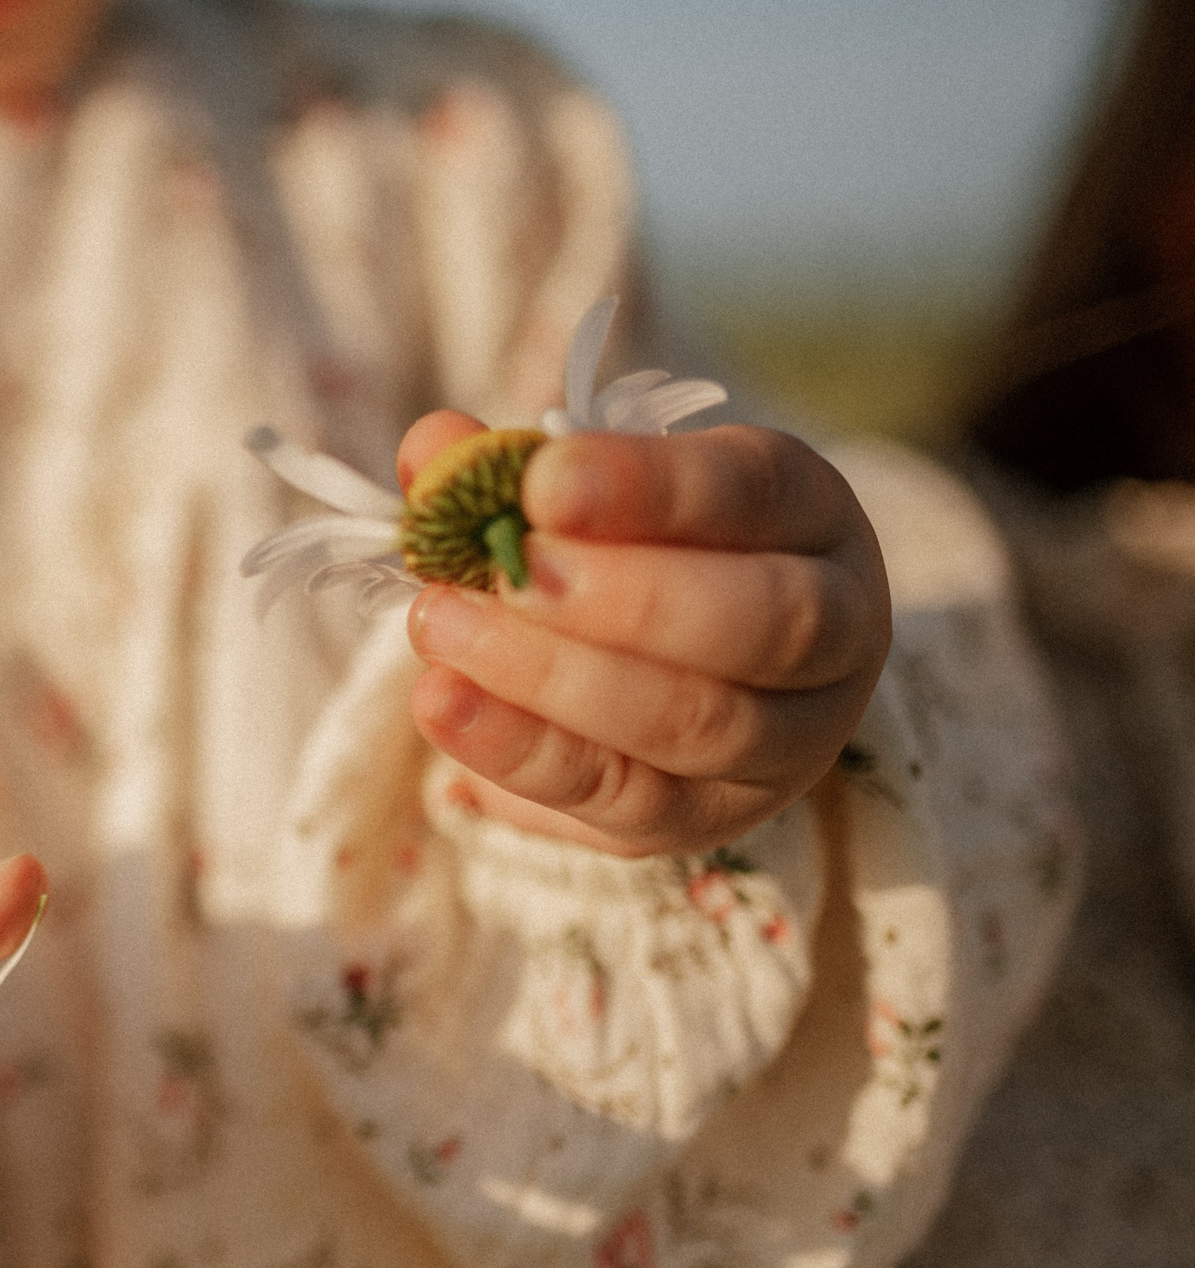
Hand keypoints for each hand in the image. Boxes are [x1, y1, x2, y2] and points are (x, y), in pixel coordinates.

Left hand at [398, 409, 889, 857]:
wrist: (688, 683)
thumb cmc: (638, 555)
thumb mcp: (601, 492)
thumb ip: (516, 469)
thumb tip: (437, 449)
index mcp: (807, 513)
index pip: (752, 491)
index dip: (650, 486)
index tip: (544, 482)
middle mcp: (831, 630)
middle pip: (758, 621)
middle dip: (622, 597)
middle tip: (508, 573)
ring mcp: (784, 740)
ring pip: (694, 721)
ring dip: (554, 679)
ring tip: (443, 627)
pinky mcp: (707, 819)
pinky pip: (625, 797)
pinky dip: (523, 751)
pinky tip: (443, 702)